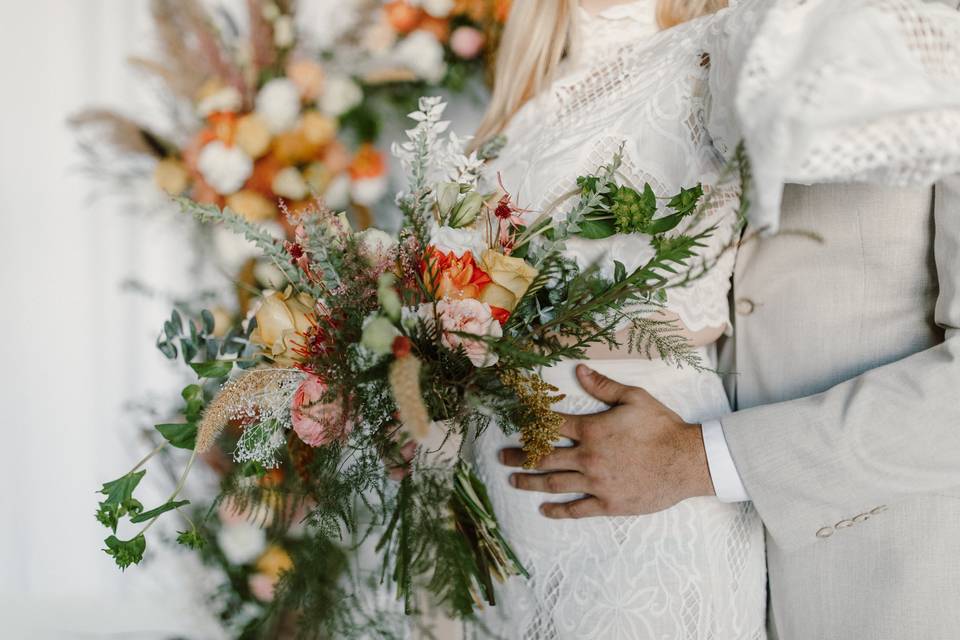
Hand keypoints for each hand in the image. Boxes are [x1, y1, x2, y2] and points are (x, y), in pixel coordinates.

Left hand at [500, 364, 714, 517]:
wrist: (687, 461)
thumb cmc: (662, 427)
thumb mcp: (634, 398)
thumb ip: (603, 386)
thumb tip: (578, 370)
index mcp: (592, 429)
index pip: (552, 425)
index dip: (531, 422)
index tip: (515, 423)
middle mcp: (588, 457)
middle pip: (544, 457)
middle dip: (520, 456)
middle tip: (502, 458)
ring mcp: (596, 483)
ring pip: (554, 483)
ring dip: (530, 483)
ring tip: (513, 481)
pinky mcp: (608, 503)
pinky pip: (577, 509)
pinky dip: (558, 510)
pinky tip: (544, 510)